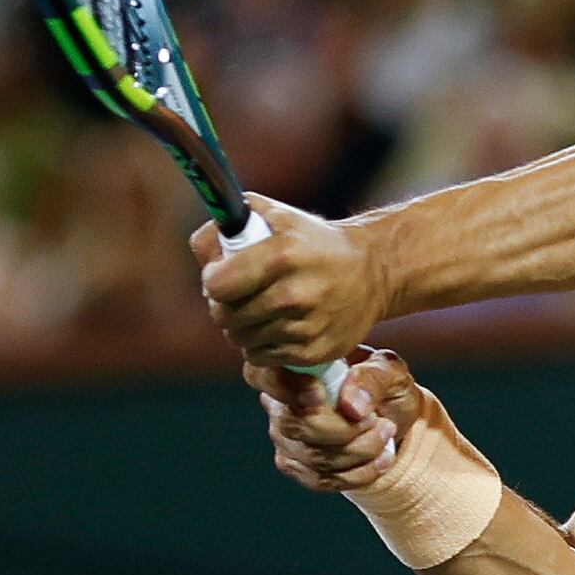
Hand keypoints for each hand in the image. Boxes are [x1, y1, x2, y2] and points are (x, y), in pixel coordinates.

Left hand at [196, 199, 387, 369]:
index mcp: (283, 255)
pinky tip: (275, 326)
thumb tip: (202, 255)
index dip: (213, 280)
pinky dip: (260, 345)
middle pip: (224, 316)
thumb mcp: (274, 217)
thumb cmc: (313, 241)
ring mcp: (304, 327)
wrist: (372, 271)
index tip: (221, 276)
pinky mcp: (312, 353)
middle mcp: (294, 294)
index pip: (217, 285)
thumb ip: (228, 227)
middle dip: (222, 306)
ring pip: (240, 340)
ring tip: (259, 309)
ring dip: (240, 327)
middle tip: (236, 296)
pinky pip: (261, 357)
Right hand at [247, 343, 427, 493]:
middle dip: (344, 431)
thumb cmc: (385, 387)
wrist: (392, 420)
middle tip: (378, 420)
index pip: (262, 375)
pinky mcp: (297, 466)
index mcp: (294, 368)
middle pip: (293, 426)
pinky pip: (320, 479)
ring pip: (311, 457)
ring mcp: (284, 437)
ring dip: (358, 452)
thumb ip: (372, 379)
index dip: (284, 387)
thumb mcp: (390, 371)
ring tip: (385, 433)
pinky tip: (382, 460)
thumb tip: (350, 406)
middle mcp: (279, 403)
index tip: (319, 394)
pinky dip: (357, 474)